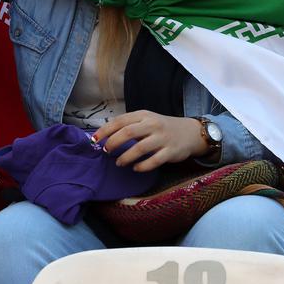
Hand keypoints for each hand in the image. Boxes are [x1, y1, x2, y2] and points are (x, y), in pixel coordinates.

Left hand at [91, 111, 206, 172]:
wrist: (190, 132)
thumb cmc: (161, 128)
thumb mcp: (146, 120)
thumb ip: (128, 125)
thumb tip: (104, 135)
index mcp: (143, 115)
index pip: (120, 121)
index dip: (105, 130)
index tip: (94, 139)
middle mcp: (153, 125)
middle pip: (128, 132)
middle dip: (113, 143)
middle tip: (106, 151)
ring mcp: (163, 138)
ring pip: (140, 148)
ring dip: (126, 157)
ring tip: (118, 162)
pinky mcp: (171, 152)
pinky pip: (154, 161)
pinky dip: (142, 166)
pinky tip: (135, 168)